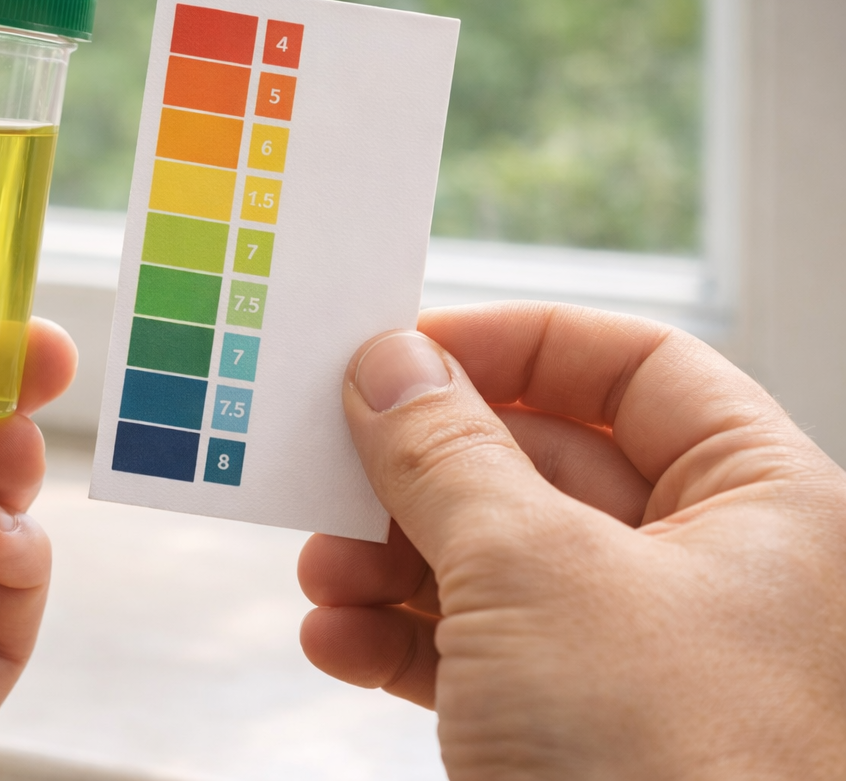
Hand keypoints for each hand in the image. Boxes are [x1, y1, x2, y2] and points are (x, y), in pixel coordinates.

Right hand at [299, 302, 845, 779]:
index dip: (513, 342)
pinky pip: (488, 657)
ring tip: (319, 570)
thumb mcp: (533, 577)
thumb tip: (389, 364)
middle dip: (425, 469)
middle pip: (548, 466)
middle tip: (328, 458)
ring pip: (503, 566)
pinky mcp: (590, 738)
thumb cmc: (670, 768)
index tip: (402, 350)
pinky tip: (337, 642)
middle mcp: (717, 574)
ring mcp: (649, 662)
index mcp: (762, 504)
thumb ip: (447, 454)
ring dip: (393, 561)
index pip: (634, 366)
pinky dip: (405, 643)